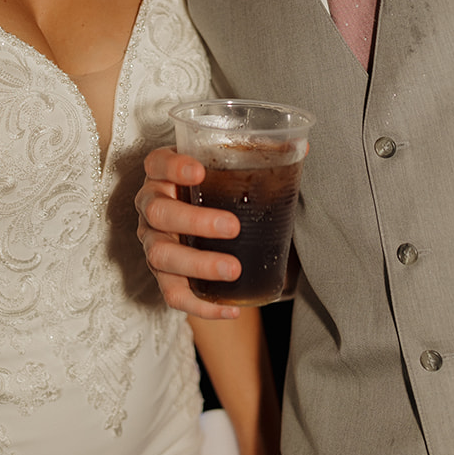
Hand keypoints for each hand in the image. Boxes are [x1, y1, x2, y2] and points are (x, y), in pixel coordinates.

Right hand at [135, 147, 241, 319]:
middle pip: (159, 213)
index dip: (173, 167)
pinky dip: (200, 305)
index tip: (199, 171)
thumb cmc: (211, 188)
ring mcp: (151, 241)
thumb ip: (257, 156)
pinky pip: (172, 293)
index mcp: (161, 173)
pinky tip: (231, 309)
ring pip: (161, 255)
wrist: (194, 221)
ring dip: (197, 264)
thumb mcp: (224, 167)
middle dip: (195, 221)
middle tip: (232, 227)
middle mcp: (150, 206)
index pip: (157, 163)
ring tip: (233, 270)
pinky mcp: (161, 274)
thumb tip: (303, 144)